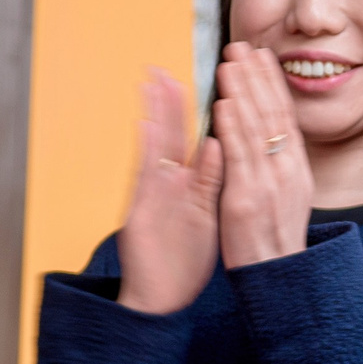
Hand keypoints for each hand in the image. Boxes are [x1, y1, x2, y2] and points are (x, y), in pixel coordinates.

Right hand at [116, 69, 222, 314]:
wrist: (160, 298)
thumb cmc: (180, 258)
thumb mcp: (203, 215)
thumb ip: (209, 182)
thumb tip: (220, 148)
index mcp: (186, 185)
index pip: (192, 138)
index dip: (194, 110)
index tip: (194, 78)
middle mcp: (168, 186)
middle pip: (171, 135)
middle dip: (169, 100)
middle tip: (165, 65)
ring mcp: (154, 198)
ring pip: (156, 149)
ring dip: (156, 114)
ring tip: (155, 82)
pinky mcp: (142, 214)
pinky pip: (148, 180)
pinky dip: (149, 153)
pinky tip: (147, 127)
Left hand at [213, 43, 313, 269]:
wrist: (278, 276)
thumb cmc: (275, 239)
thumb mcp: (287, 196)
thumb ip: (279, 165)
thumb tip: (270, 137)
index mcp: (296, 168)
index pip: (285, 115)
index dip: (272, 83)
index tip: (261, 55)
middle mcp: (288, 170)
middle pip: (273, 113)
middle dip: (256, 77)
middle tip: (242, 46)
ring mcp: (269, 183)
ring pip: (256, 128)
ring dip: (241, 92)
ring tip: (229, 64)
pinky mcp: (247, 198)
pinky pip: (240, 156)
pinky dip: (232, 128)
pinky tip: (224, 104)